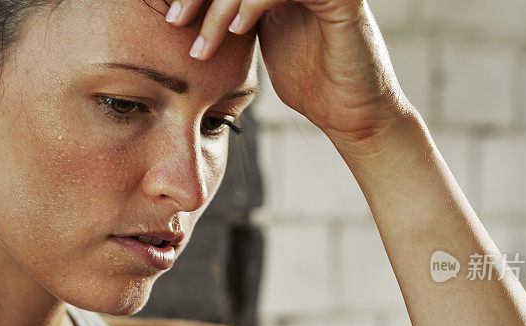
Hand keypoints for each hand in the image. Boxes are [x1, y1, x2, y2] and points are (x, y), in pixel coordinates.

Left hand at [165, 0, 417, 143]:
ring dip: (218, 6)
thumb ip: (238, 22)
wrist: (353, 114)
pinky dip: (251, 4)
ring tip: (200, 44)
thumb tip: (191, 20)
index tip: (171, 18)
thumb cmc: (313, 86)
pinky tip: (236, 32)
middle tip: (174, 21)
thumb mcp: (262, 47)